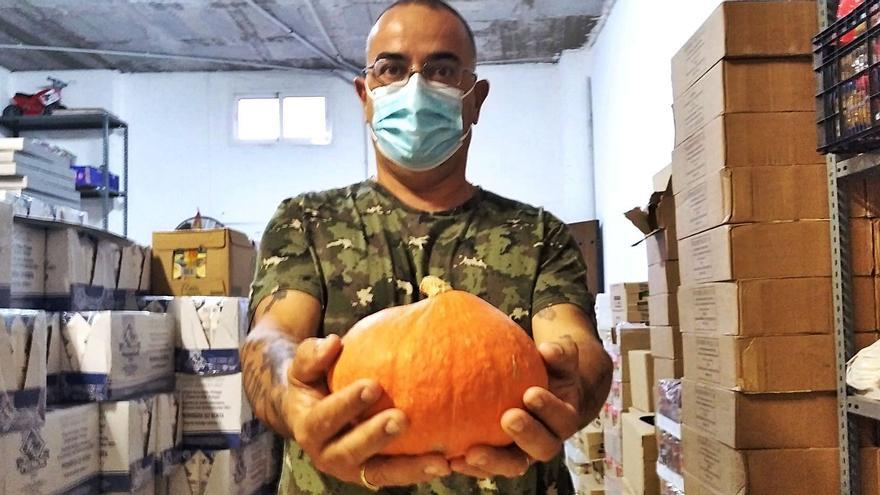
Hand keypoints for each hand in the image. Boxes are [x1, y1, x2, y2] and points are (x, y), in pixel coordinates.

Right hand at [284, 335, 451, 486]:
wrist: (313, 410)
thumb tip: (333, 343)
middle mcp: (327, 455)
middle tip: (401, 418)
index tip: (372, 385)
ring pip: (379, 473)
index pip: (324, 419)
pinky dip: (420, 471)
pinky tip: (447, 462)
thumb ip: (312, 355)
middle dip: (375, 437)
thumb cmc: (313, 381)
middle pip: (349, 452)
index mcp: (307, 429)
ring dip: (408, 468)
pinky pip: (397, 475)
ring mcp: (353, 468)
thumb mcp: (304, 367)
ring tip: (438, 460)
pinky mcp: (374, 473)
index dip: (346, 404)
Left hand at [451, 339, 585, 478]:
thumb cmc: (548, 371)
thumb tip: (547, 349)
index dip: (549, 409)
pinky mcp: (499, 459)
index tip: (531, 393)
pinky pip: (486, 468)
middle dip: (527, 435)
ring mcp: (522, 454)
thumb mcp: (558, 360)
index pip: (562, 419)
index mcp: (563, 419)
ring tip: (472, 453)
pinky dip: (470, 466)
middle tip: (508, 418)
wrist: (538, 391)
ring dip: (493, 461)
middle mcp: (546, 442)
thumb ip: (559, 353)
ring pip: (512, 465)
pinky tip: (452, 460)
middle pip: (542, 449)